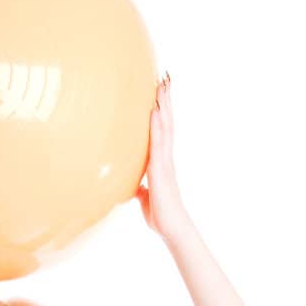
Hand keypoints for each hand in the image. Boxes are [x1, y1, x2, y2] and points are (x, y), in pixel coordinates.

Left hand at [136, 72, 188, 240]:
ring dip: (164, 105)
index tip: (161, 91)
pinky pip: (158, 142)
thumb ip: (140, 189)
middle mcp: (166, 157)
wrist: (172, 228)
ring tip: (163, 84)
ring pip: (165, 126)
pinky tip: (155, 111)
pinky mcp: (161, 169)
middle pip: (167, 121)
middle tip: (165, 77)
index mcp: (162, 162)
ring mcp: (165, 161)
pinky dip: (157, 125)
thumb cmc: (160, 215)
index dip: (162, 111)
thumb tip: (133, 187)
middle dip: (166, 99)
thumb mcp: (145, 199)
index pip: (163, 130)